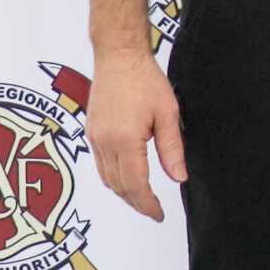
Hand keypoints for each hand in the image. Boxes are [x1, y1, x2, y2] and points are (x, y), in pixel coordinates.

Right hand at [89, 46, 186, 220]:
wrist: (118, 55)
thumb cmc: (145, 78)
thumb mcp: (168, 113)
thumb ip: (172, 148)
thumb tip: (178, 178)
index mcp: (125, 140)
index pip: (136, 185)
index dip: (147, 204)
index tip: (158, 214)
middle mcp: (104, 142)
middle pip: (118, 186)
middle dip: (136, 202)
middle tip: (153, 211)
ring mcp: (94, 137)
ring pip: (106, 178)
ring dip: (123, 192)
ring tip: (142, 198)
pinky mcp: (90, 130)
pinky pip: (100, 164)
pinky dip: (113, 177)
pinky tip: (127, 176)